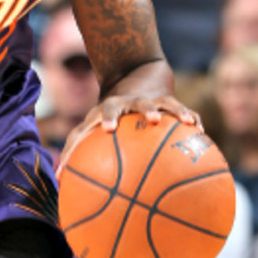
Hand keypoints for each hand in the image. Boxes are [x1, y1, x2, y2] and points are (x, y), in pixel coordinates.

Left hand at [58, 94, 199, 175]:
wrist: (133, 79)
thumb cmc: (106, 116)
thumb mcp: (89, 128)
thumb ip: (74, 152)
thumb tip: (57, 179)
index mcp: (107, 109)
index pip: (103, 112)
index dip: (105, 119)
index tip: (108, 129)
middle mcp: (129, 103)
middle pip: (134, 103)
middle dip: (144, 109)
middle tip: (150, 119)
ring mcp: (150, 101)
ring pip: (163, 103)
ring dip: (174, 111)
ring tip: (187, 121)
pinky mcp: (168, 102)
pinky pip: (181, 110)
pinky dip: (189, 118)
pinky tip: (200, 130)